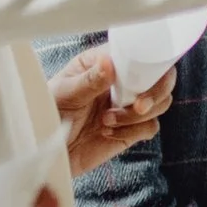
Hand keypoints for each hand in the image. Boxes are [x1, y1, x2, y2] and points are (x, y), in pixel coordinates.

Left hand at [48, 44, 168, 176]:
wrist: (46, 151)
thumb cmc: (48, 115)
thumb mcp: (64, 94)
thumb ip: (89, 80)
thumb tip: (108, 62)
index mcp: (103, 64)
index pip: (138, 55)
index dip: (148, 65)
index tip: (141, 79)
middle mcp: (120, 82)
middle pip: (161, 79)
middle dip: (154, 93)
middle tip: (138, 106)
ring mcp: (128, 105)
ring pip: (160, 103)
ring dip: (137, 116)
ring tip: (107, 121)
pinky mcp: (132, 129)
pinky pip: (150, 127)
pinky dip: (133, 131)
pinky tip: (108, 133)